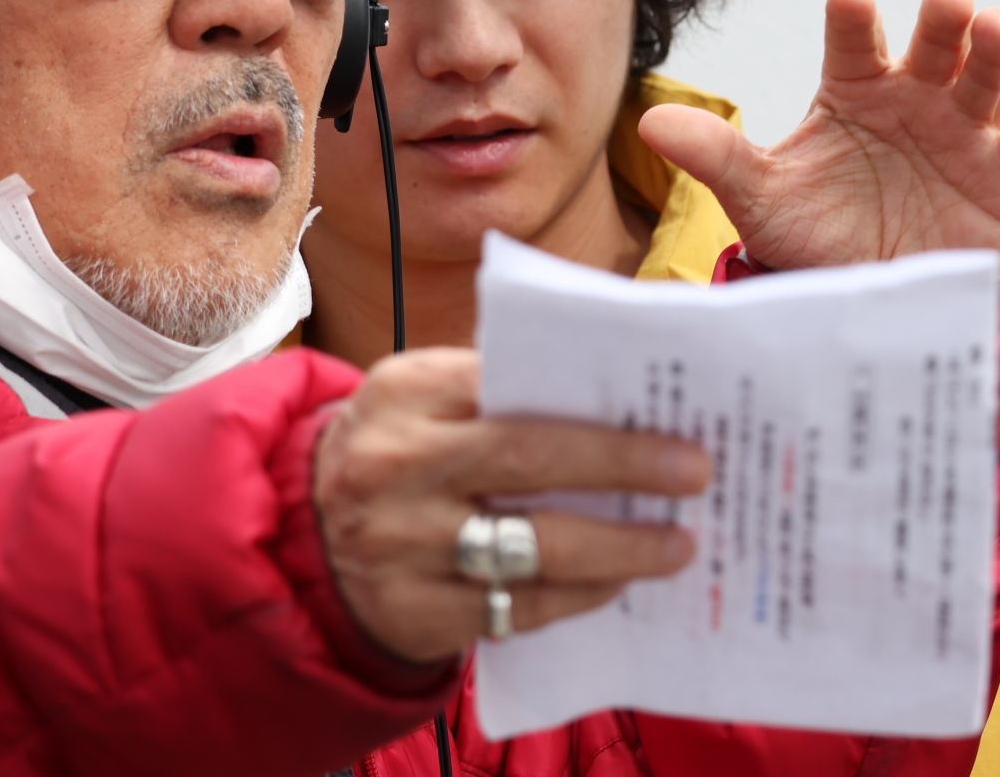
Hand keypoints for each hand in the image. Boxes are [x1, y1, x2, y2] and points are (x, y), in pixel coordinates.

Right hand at [314, 348, 710, 662]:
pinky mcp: (413, 614)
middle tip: (695, 471)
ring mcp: (401, 547)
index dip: (594, 402)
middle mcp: (395, 466)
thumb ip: (499, 385)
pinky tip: (618, 582)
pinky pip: (515, 609)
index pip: (512, 384)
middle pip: (531, 461)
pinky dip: (577, 595)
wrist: (304, 537)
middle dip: (624, 464)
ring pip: (532, 548)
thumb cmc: (401, 450)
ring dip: (618, 548)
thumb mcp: (424, 398)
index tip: (671, 410)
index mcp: (405, 392)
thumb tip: (623, 388)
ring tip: (678, 544)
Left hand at [636, 0, 999, 273]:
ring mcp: (965, 133)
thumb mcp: (762, 200)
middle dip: (943, 19)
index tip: (850, 2)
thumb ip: (718, 156)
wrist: (869, 307)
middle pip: (935, 43)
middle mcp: (916, 97)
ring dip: (995, 50)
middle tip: (946, 4)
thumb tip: (649, 123)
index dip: (855, 20)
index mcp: (855, 88)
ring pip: (987, 76)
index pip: (854, 39)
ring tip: (995, 29)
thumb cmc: (817, 237)